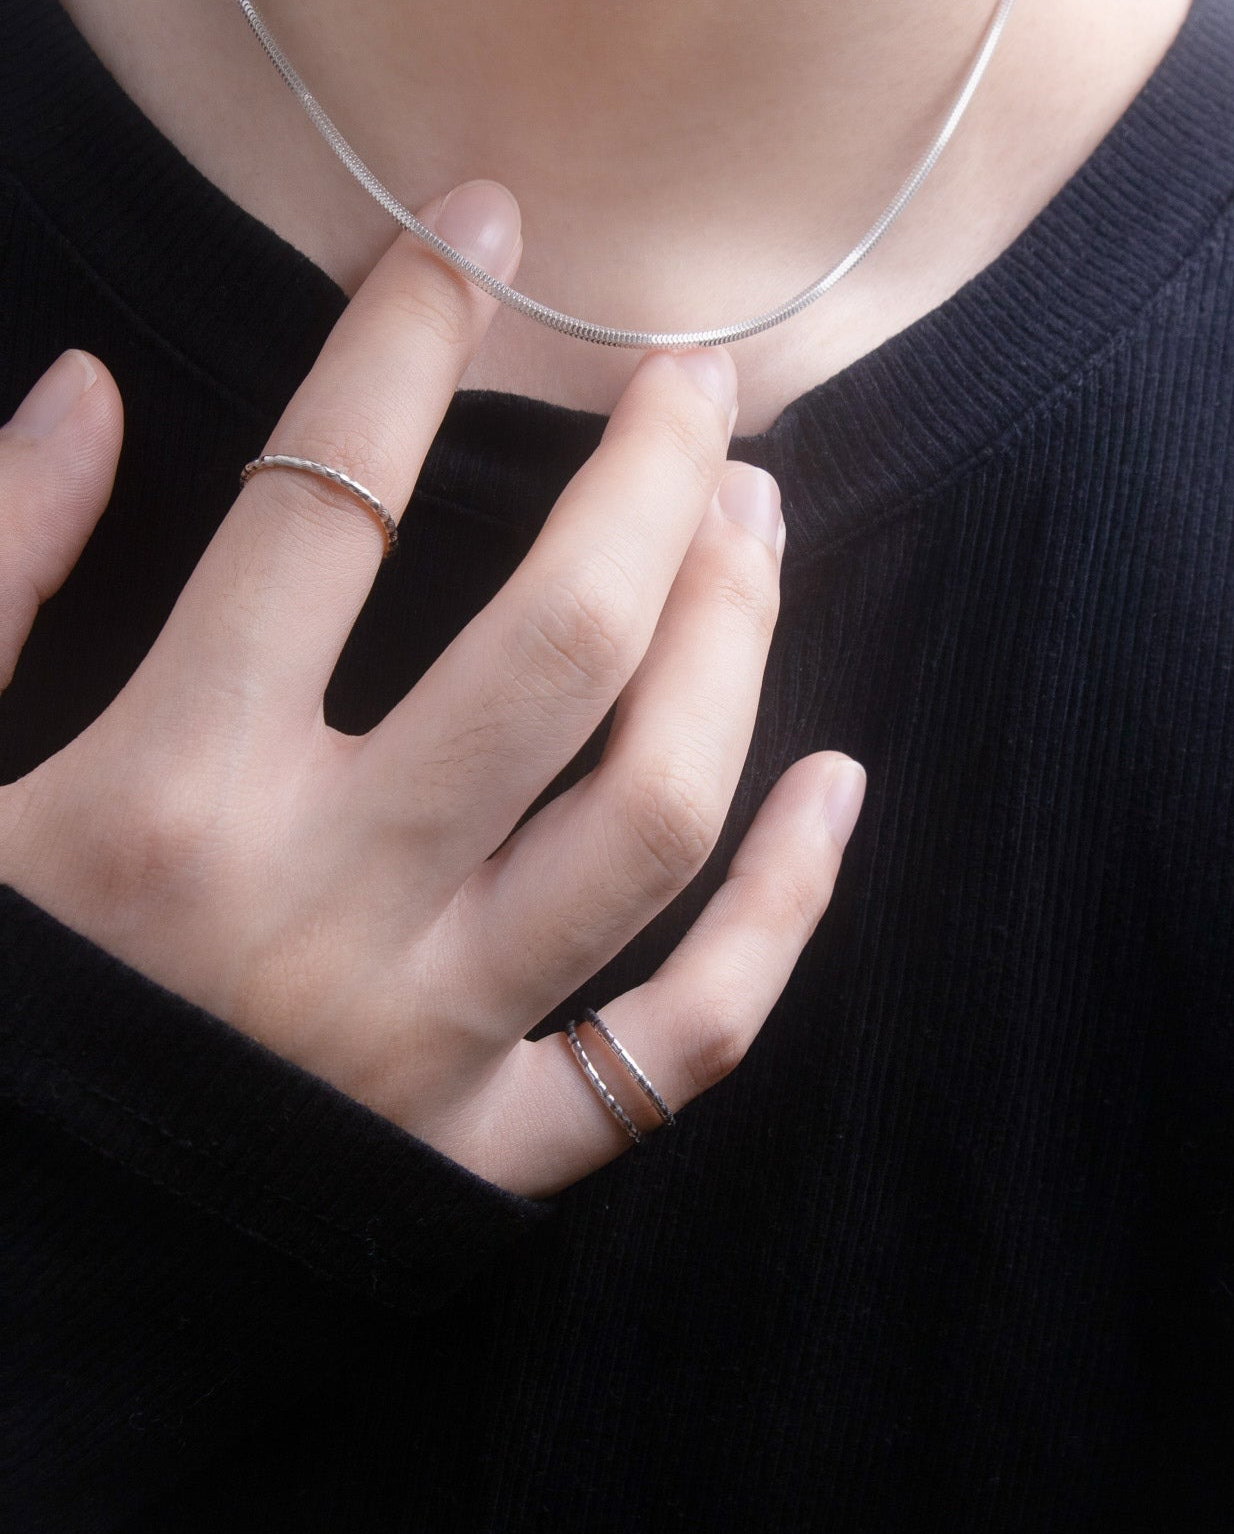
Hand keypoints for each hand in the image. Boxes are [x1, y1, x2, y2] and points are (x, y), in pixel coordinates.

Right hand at [0, 180, 864, 1199]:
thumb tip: (79, 394)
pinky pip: (681, 1043)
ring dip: (735, 650)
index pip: (320, 499)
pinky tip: (837, 792)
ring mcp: (428, 1038)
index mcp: (170, 794)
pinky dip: (782, 924)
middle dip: (649, 481)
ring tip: (759, 532)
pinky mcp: (486, 1150)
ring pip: (650, 818)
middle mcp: (326, 907)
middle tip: (694, 392)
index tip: (474, 237)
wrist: (6, 1287)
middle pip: (554, 646)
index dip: (403, 334)